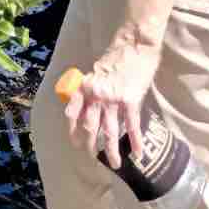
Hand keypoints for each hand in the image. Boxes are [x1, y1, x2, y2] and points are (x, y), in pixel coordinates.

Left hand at [63, 36, 160, 166]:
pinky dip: (134, 141)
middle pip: (90, 127)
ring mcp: (113, 99)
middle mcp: (95, 95)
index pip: (72, 112)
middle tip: (92, 157)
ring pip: (110, 131)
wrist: (133, 44)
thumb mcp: (95, 71)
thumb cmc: (116, 55)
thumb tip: (88, 105)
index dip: (72, 129)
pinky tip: (137, 153)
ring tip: (114, 164)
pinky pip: (131, 126)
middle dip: (90, 145)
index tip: (74, 142)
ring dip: (111, 150)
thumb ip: (90, 88)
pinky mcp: (130, 101)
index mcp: (84, 86)